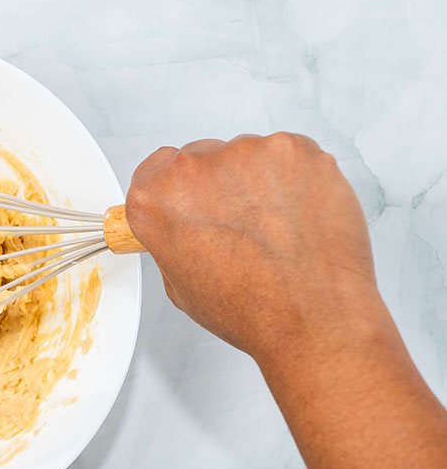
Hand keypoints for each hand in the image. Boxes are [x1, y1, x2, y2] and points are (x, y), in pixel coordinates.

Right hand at [126, 133, 386, 364]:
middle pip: (202, 158)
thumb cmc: (252, 310)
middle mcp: (193, 170)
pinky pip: (288, 156)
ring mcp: (244, 154)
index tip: (193, 200)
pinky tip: (298, 216)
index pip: (156, 170)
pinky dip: (295, 179)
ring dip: (258, 183)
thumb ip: (173, 240)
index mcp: (156, 201)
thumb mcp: (181, 285)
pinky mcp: (292, 150)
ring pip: (248, 156)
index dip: (178, 190)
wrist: (313, 318)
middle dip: (220, 187)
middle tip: (242, 227)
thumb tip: (186, 228)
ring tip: (276, 229)